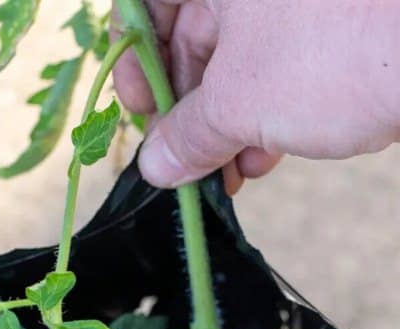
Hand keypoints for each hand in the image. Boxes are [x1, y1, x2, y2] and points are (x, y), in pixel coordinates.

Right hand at [112, 1, 399, 192]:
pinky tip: (262, 162)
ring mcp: (293, 11)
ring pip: (236, 70)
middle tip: (184, 164)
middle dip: (186, 115)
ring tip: (226, 176)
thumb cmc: (330, 53)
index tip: (139, 115)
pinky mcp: (326, 40)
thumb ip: (187, 135)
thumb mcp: (240, 101)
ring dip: (224, 131)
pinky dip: (263, 123)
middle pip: (193, 46)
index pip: (148, 8)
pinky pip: (276, 78)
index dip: (134, 65)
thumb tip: (154, 167)